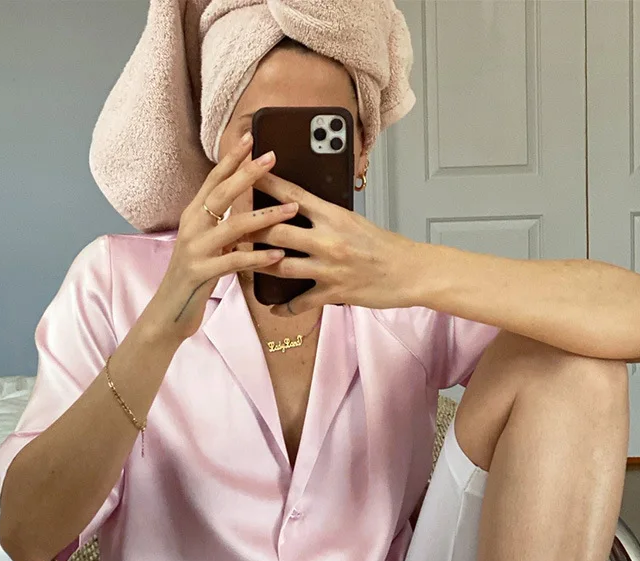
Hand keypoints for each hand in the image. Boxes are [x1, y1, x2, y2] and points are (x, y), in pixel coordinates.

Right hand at [141, 132, 298, 341]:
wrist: (168, 311)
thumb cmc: (193, 277)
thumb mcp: (207, 245)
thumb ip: (222, 226)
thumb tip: (247, 210)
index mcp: (193, 216)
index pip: (213, 180)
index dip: (231, 158)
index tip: (250, 137)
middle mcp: (191, 226)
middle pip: (221, 193)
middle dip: (248, 174)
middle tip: (272, 157)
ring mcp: (194, 249)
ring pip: (232, 226)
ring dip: (265, 216)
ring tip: (291, 210)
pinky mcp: (200, 272)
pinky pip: (233, 262)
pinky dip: (258, 258)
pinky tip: (278, 256)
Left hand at [249, 172, 425, 315]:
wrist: (410, 271)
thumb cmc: (383, 246)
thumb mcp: (354, 221)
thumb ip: (325, 217)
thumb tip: (300, 209)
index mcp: (332, 215)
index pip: (291, 194)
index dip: (265, 184)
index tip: (244, 174)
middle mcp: (327, 238)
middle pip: (275, 231)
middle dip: (248, 231)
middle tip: (229, 230)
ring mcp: (328, 267)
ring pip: (279, 266)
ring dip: (257, 266)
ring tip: (241, 265)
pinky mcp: (333, 291)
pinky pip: (300, 302)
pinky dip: (284, 307)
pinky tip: (273, 308)